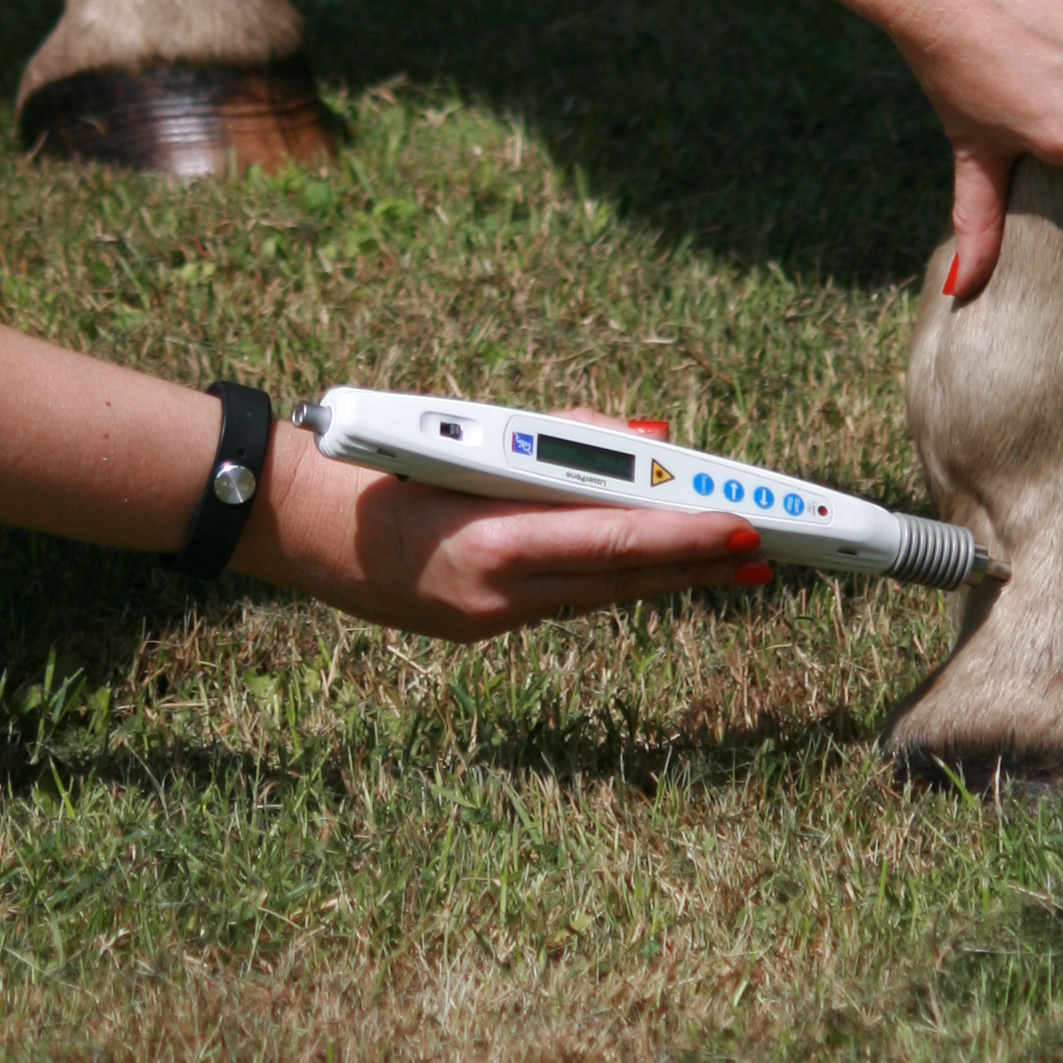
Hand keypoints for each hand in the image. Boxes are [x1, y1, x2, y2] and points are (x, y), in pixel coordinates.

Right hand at [238, 418, 772, 639]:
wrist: (297, 522)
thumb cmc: (383, 459)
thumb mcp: (472, 434)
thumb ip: (560, 439)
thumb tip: (644, 438)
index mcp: (494, 543)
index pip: (615, 545)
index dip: (687, 540)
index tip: (745, 528)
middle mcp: (495, 595)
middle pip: (620, 583)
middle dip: (697, 568)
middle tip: (765, 555)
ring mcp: (485, 622)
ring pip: (597, 600)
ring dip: (663, 581)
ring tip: (729, 567)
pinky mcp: (475, 629)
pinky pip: (559, 601)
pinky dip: (607, 583)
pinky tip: (649, 572)